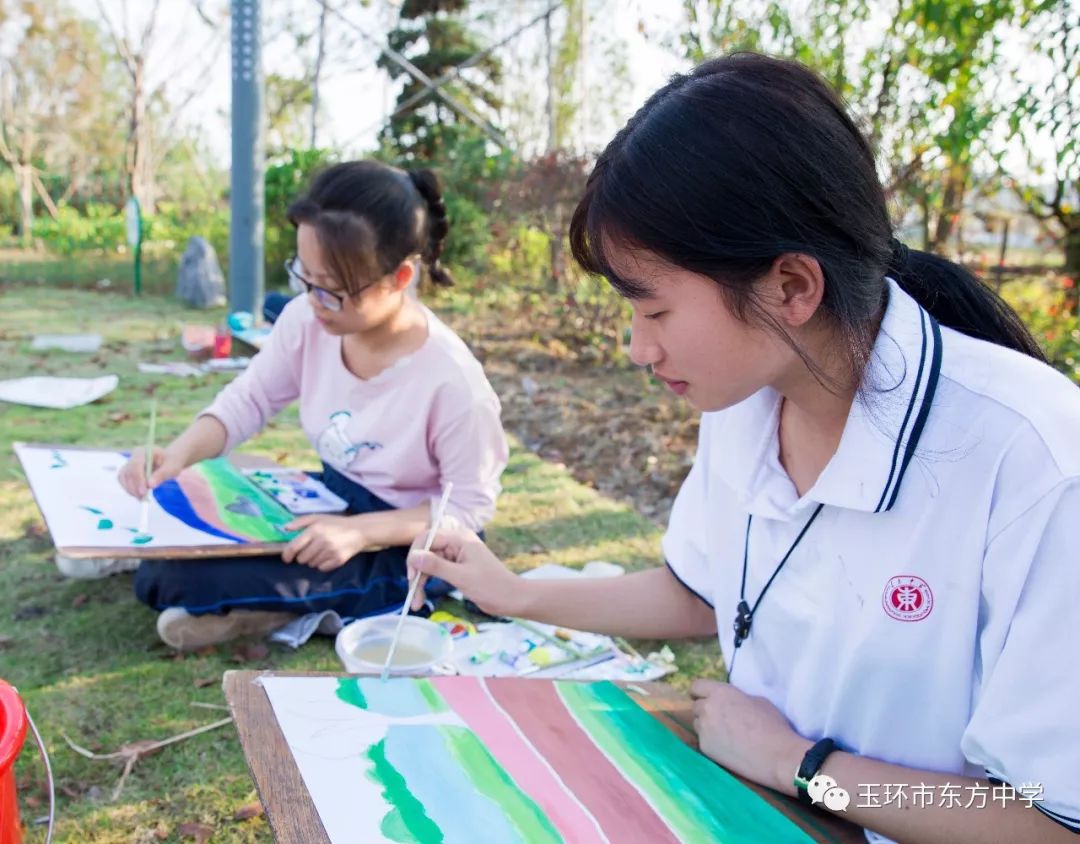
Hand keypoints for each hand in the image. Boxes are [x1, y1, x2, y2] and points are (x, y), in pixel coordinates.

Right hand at [118, 447, 184, 497]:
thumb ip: (161, 474)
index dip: (138, 478)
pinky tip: (140, 496)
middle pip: (128, 472)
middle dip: (135, 487)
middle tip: (143, 498)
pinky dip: (130, 491)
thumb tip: (150, 485)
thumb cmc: (171, 463)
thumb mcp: (171, 468)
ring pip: (123, 478)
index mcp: (143, 451)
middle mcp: (133, 457)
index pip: (136, 464)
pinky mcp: (126, 473)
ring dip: (132, 490)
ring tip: (143, 498)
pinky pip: (124, 483)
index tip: (144, 491)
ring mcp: (128, 465)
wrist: (168, 463)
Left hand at [282, 515, 366, 571]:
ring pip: (311, 564)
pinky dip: (322, 564)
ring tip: (322, 551)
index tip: (286, 558)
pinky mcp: (338, 560)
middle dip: (303, 556)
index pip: (293, 547)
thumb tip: (285, 528)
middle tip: (311, 550)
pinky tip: (329, 555)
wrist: (359, 530)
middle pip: (301, 559)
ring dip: (313, 560)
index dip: (287, 555)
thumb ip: (300, 522)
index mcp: (314, 529)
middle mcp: (322, 540)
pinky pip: (321, 568)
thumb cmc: (336, 523)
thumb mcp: (318, 518)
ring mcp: (330, 551)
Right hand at [406, 529, 519, 614]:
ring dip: (420, 581)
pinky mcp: (455, 567)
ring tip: (417, 603)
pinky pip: (435, 570)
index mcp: (459, 538)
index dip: (415, 556)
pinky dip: (428, 583)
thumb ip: (436, 566)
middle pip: (425, 552)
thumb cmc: (490, 586)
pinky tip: (423, 597)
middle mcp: (455, 542)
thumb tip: (413, 556)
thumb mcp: (461, 577)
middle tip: (413, 596)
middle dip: (417, 573)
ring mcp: (455, 555)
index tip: (412, 577)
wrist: (510, 598)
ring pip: (428, 563)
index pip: (426, 539)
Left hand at [690, 680, 811, 793]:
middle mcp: (707, 708)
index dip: (700, 692)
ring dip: (707, 726)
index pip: (696, 686)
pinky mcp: (705, 748)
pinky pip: (703, 741)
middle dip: (705, 710)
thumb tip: (730, 703)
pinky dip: (712, 743)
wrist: (777, 756)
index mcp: (720, 692)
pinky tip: (728, 748)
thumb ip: (736, 698)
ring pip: (697, 724)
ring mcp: (704, 729)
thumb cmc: (772, 724)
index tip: (705, 698)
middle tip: (720, 719)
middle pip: (696, 706)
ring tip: (726, 735)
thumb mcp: (757, 700)